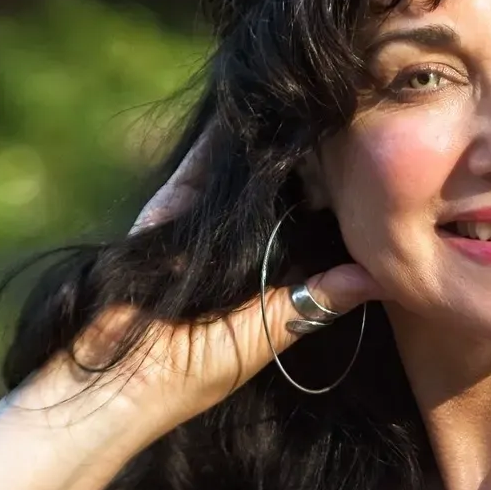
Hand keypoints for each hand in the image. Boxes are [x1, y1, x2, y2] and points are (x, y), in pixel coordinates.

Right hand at [68, 133, 377, 431]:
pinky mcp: (165, 210)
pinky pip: (201, 168)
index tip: (373, 177)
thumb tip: (375, 277)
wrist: (115, 383)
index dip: (334, 207)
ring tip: (316, 106)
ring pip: (242, 177)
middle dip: (309, 168)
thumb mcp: (262, 338)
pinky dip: (225, 143)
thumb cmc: (188, 378)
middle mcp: (231, 249)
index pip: (304, 231)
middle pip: (277, 196)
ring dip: (272, 147)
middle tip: (354, 129)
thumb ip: (313, 303)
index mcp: (259, 281)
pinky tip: (258, 111)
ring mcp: (196, 226)